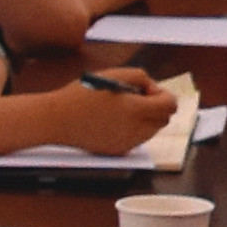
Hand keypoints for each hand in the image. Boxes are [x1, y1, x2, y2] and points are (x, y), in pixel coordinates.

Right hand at [44, 76, 182, 152]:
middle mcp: (136, 131)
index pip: (170, 105)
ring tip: (121, 108)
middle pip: (164, 119)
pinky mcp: (118, 151)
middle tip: (134, 96)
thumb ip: (141, 77)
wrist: (56, 120)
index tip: (147, 89)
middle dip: (156, 106)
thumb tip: (154, 90)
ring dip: (145, 118)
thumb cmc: (82, 94)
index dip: (163, 94)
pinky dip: (133, 129)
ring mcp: (128, 144)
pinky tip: (113, 120)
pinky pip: (137, 140)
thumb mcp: (114, 74)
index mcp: (136, 110)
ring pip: (152, 131)